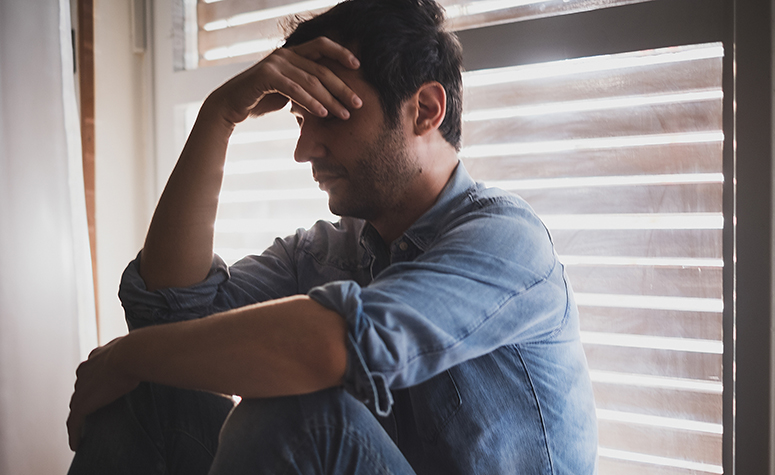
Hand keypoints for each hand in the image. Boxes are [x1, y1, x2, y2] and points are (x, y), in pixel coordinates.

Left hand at [67, 337, 138, 450]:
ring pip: (76, 405)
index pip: (91, 371)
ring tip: (83, 428)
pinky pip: (74, 423)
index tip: (99, 389)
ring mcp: (81, 388)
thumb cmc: (140, 349)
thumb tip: (156, 352)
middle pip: (81, 388)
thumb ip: (138, 351)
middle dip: (85, 398)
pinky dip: (74, 435)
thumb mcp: (137, 347)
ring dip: (79, 416)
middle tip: (92, 411)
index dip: (94, 381)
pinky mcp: (82, 404)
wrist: (132, 354)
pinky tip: (76, 445)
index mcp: (97, 356)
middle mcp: (85, 370)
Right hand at [206, 36, 362, 124]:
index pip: (321, 46)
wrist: (230, 106)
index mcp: (292, 53)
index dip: (341, 53)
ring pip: (311, 81)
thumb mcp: (288, 92)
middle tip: (359, 103)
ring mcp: (275, 63)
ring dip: (331, 99)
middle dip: (343, 87)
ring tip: (345, 114)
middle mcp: (285, 54)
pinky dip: (310, 102)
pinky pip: (294, 89)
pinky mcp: (266, 76)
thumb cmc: (259, 100)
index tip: (359, 67)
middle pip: (321, 69)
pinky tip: (323, 114)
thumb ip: (305, 88)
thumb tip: (329, 97)